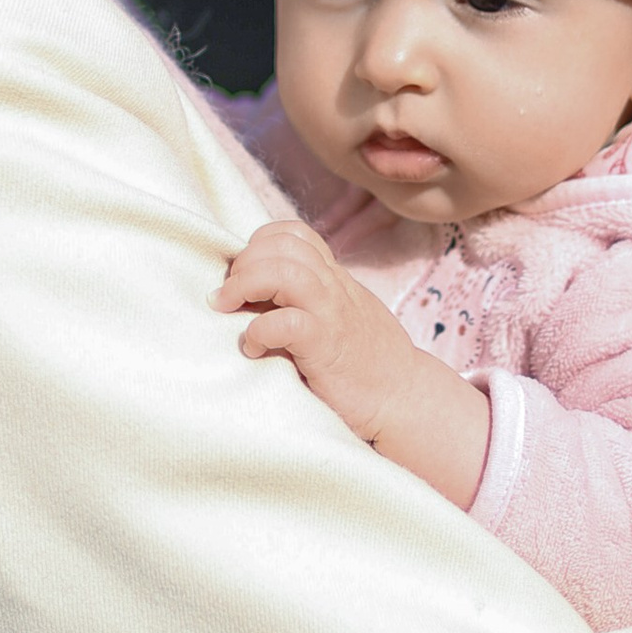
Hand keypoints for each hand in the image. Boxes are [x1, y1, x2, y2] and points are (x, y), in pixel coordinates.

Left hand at [215, 219, 491, 506]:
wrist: (404, 399)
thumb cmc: (366, 364)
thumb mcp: (339, 316)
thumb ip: (308, 300)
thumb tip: (256, 297)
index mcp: (334, 278)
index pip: (294, 234)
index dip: (258, 245)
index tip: (243, 276)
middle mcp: (334, 287)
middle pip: (283, 244)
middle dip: (243, 263)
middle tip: (227, 297)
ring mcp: (332, 313)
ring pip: (284, 272)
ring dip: (245, 285)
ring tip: (229, 310)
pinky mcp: (327, 346)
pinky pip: (287, 322)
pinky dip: (259, 331)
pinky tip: (254, 348)